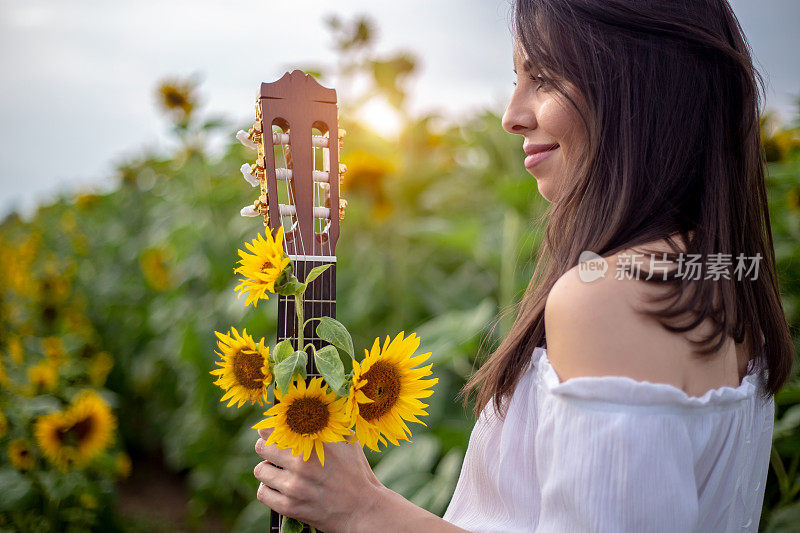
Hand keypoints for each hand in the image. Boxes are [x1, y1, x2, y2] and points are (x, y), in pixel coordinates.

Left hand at [254, 427, 384, 532]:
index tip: (274, 432)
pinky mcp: (289, 507)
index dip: (271, 429)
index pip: (274, 428)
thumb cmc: (355, 470)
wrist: (363, 508)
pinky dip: (269, 489)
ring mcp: (294, 486)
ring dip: (269, 470)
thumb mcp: (346, 440)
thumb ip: (325, 423)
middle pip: (261, 447)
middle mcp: (301, 463)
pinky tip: (280, 487)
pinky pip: (262, 493)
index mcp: (314, 442)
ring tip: (282, 472)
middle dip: (268, 448)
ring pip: (260, 471)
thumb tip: (308, 405)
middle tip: (276, 452)